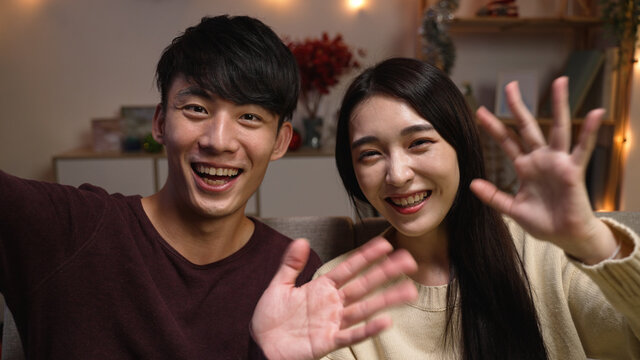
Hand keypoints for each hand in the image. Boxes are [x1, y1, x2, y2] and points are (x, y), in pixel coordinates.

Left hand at [251, 237, 417, 359]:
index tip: (385, 244)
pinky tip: (385, 321)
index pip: (349, 268)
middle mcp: (332, 304)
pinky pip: (351, 334)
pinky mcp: (328, 341)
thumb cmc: (269, 319)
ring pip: (365, 308)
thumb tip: (302, 241)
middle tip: (408, 261)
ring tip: (408, 290)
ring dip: (387, 299)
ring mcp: (333, 322)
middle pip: (364, 285)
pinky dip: (368, 329)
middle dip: (386, 272)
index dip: (366, 256)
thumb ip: (291, 264)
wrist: (260, 346)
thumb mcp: (278, 286)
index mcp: (322, 288)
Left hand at [470, 77, 617, 263]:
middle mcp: (541, 159)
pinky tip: (596, 113)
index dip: (494, 126)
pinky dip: (589, 131)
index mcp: (525, 167)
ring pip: (558, 128)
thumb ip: (494, 197)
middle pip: (527, 126)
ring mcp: (558, 162)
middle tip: (510, 85)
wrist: (565, 237)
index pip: (506, 141)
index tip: (479, 111)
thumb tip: (472, 184)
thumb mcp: (512, 209)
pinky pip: (582, 148)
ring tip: (560, 81)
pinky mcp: (573, 170)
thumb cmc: (543, 222)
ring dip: (559, 105)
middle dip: (518, 106)